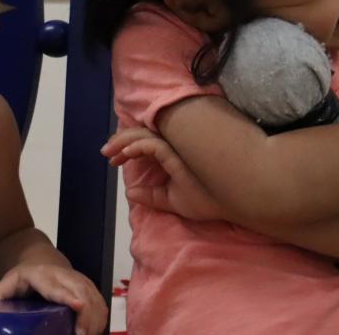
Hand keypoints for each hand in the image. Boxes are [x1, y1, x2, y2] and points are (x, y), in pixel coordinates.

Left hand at [0, 263, 106, 334]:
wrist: (41, 260)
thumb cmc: (24, 277)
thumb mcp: (8, 282)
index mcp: (41, 275)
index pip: (55, 286)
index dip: (66, 295)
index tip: (77, 305)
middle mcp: (63, 275)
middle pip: (80, 290)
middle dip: (86, 313)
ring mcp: (78, 279)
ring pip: (93, 296)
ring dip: (95, 317)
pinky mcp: (88, 287)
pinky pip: (100, 301)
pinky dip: (101, 317)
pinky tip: (96, 331)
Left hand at [102, 127, 225, 221]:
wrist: (232, 203)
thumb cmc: (208, 200)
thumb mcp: (173, 201)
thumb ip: (153, 197)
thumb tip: (130, 192)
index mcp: (171, 155)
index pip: (144, 144)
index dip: (125, 149)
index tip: (112, 160)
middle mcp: (173, 147)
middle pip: (141, 134)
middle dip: (120, 141)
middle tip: (105, 152)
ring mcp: (177, 148)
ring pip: (145, 135)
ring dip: (125, 141)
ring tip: (111, 152)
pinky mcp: (180, 154)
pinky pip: (154, 145)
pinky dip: (139, 146)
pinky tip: (127, 153)